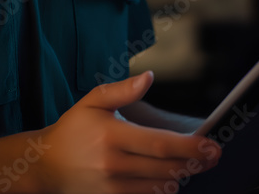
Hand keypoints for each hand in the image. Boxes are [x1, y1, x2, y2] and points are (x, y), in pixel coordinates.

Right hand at [36, 71, 220, 193]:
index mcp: (111, 135)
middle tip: (212, 156)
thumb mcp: (92, 102)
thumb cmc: (73, 129)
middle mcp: (112, 163)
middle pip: (165, 167)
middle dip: (193, 162)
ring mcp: (111, 186)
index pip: (159, 143)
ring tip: (192, 165)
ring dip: (180, 175)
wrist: (46, 165)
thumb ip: (122, 90)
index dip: (189, 146)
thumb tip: (148, 77)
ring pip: (158, 185)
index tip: (210, 146)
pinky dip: (161, 189)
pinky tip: (169, 179)